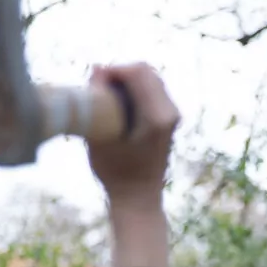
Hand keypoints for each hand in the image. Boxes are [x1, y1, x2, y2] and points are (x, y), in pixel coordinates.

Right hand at [86, 63, 177, 208]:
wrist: (138, 198)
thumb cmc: (115, 173)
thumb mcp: (99, 135)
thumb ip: (98, 100)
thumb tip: (97, 68)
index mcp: (157, 117)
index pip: (137, 73)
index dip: (113, 70)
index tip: (94, 81)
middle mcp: (170, 112)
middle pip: (145, 71)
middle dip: (120, 72)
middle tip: (98, 87)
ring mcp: (172, 115)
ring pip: (150, 78)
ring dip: (126, 80)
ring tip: (106, 96)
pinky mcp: (169, 119)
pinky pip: (152, 90)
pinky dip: (134, 89)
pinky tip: (117, 103)